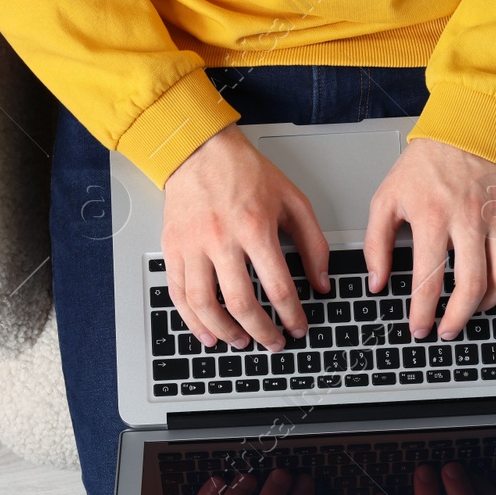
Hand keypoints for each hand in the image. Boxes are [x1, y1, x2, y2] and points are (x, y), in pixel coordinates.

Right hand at [161, 125, 329, 351]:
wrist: (199, 151)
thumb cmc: (245, 172)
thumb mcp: (293, 201)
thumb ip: (313, 243)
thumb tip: (322, 281)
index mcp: (255, 228)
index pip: (278, 287)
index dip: (292, 316)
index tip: (297, 328)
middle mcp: (221, 240)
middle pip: (242, 303)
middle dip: (261, 332)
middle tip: (273, 343)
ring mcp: (192, 246)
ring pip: (205, 304)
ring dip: (225, 331)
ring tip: (240, 342)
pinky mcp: (172, 249)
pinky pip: (179, 294)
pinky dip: (192, 320)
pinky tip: (206, 332)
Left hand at [364, 138, 495, 340]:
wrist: (466, 129)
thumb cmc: (425, 165)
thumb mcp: (386, 199)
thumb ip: (376, 244)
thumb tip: (377, 282)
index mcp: (433, 215)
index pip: (429, 279)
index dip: (423, 312)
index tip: (419, 328)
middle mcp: (469, 218)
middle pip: (472, 285)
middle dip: (458, 318)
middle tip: (448, 330)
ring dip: (487, 304)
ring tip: (471, 312)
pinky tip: (493, 286)